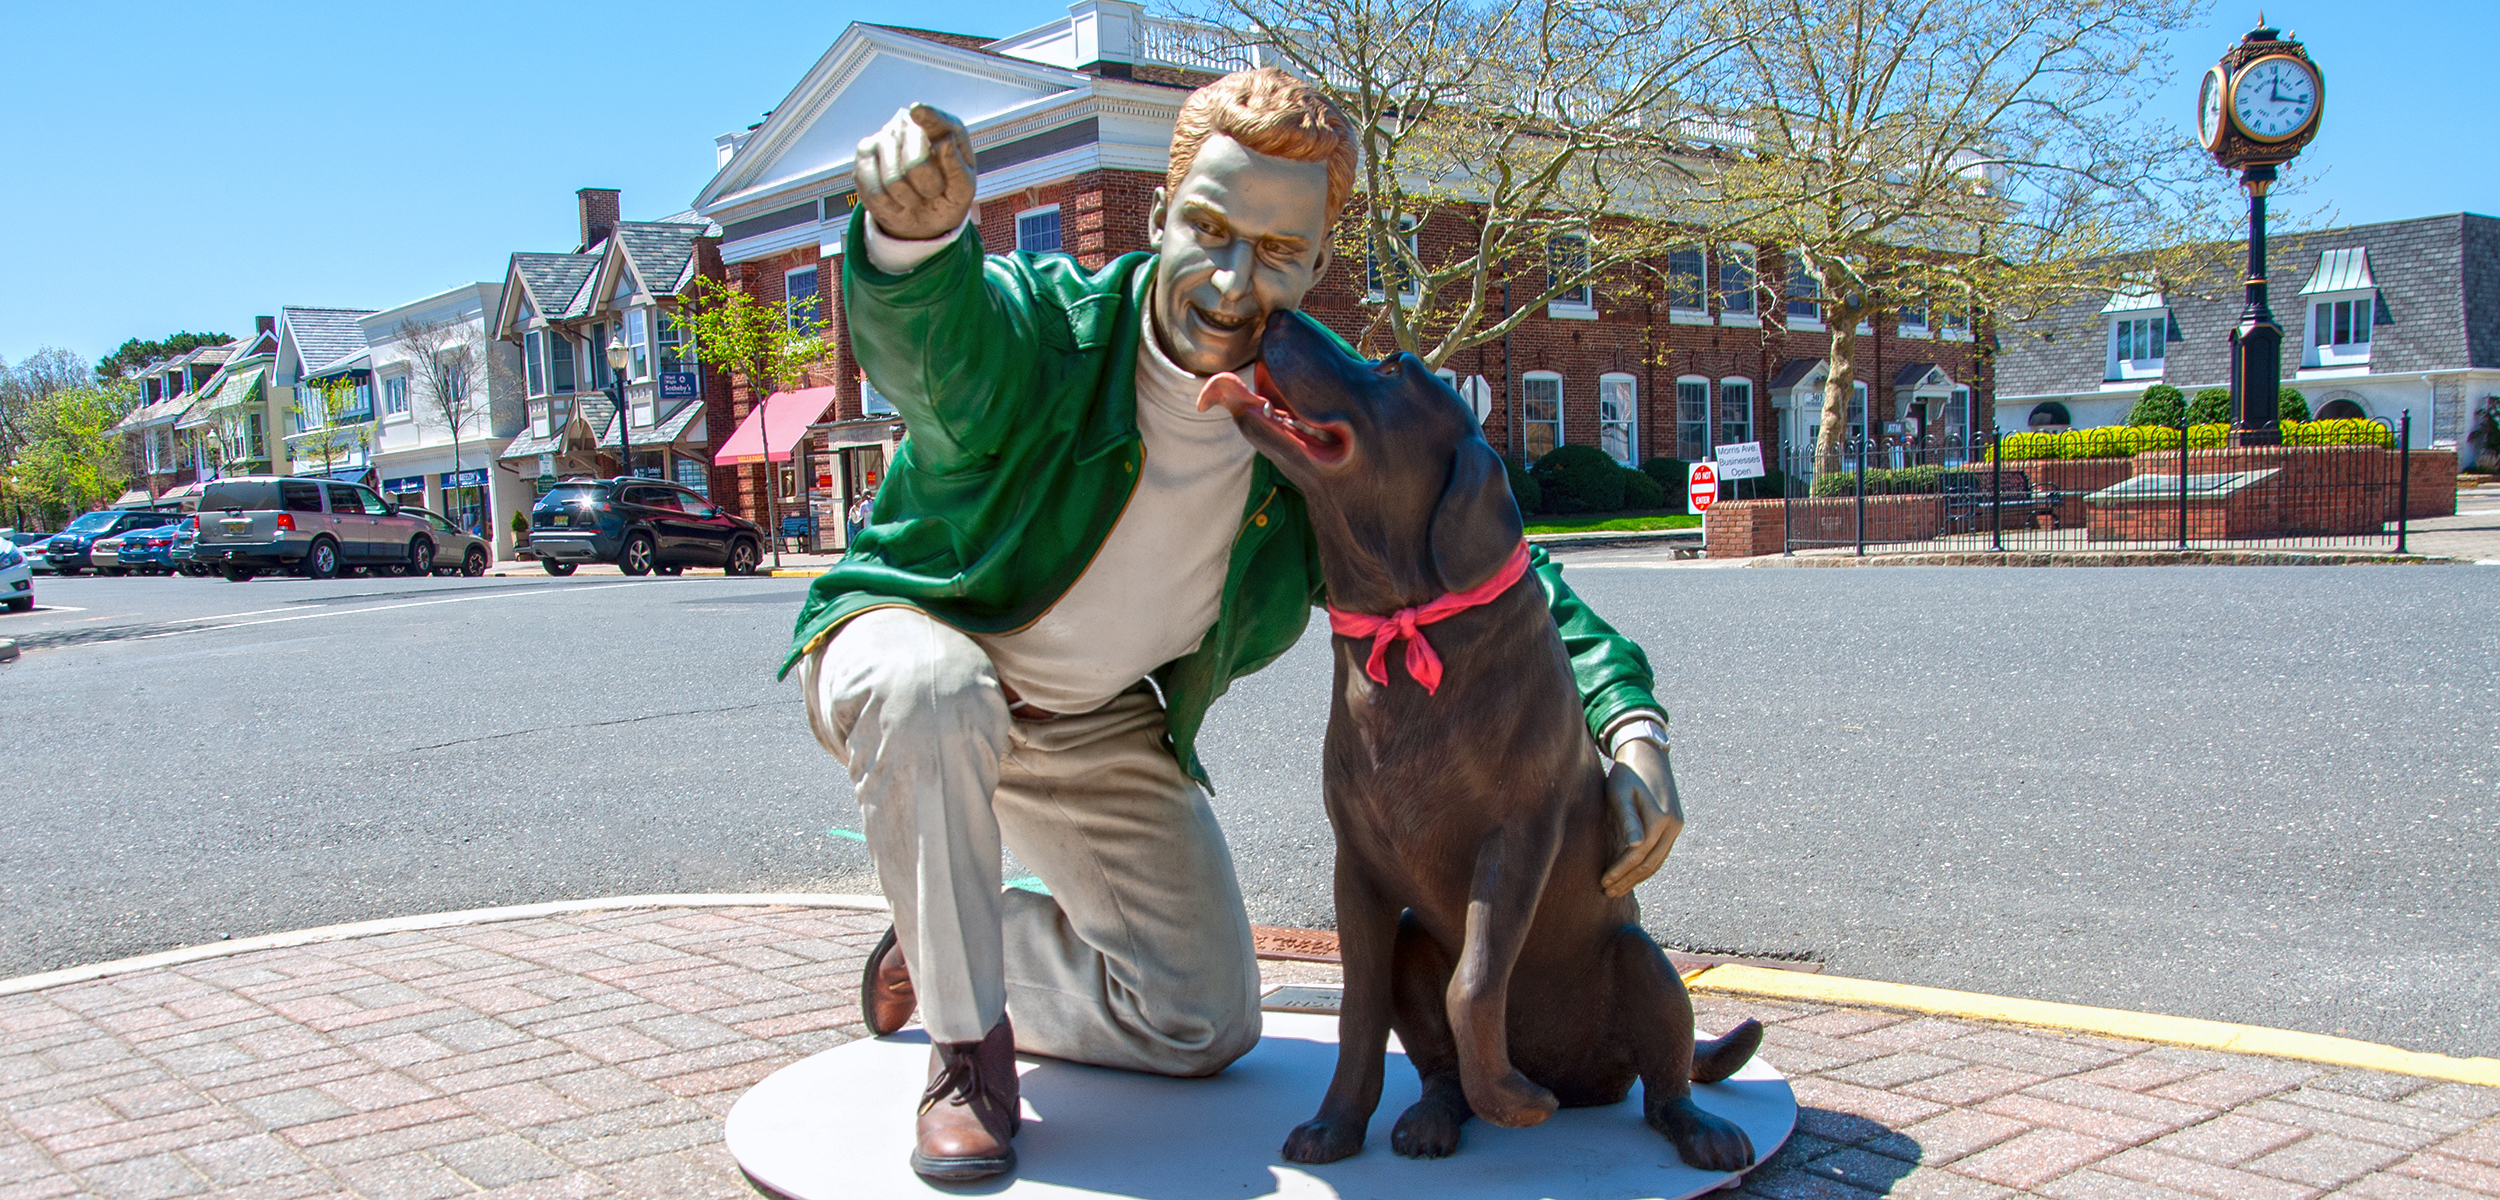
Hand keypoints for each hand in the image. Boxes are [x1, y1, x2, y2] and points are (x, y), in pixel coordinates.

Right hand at [854, 104, 977, 241]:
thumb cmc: (946, 197)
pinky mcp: (864, 155)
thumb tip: (945, 140)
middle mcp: (910, 126)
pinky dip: (889, 205)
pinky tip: (896, 200)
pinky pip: (875, 190)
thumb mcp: (962, 190)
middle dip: (927, 187)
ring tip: (914, 196)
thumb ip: (958, 167)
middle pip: (916, 163)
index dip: (927, 116)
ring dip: (908, 199)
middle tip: (932, 192)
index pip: (934, 121)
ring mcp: (885, 137)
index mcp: (942, 129)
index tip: (917, 112)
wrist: (921, 217)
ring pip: (893, 180)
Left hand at [1600, 739, 1682, 896]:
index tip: (1603, 882)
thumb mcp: (1620, 792)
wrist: (1648, 754)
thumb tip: (1634, 846)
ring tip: (1619, 888)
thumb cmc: (1627, 773)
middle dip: (1629, 880)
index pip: (1637, 856)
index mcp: (1660, 819)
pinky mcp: (1676, 824)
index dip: (1620, 871)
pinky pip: (1661, 852)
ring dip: (1638, 877)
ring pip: (1658, 861)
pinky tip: (1632, 872)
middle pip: (1650, 863)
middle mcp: (1673, 825)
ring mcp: (1677, 825)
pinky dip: (1647, 865)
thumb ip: (1627, 819)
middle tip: (1609, 892)